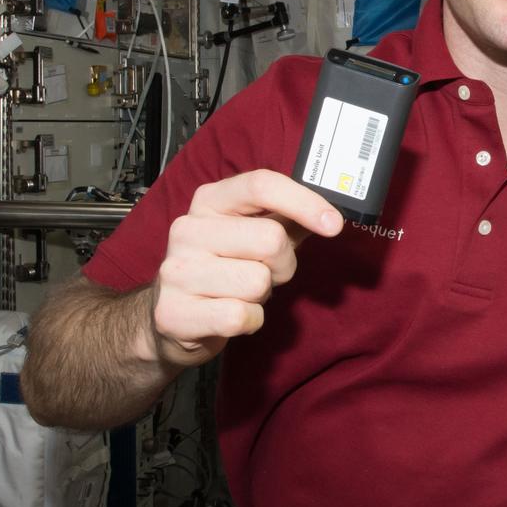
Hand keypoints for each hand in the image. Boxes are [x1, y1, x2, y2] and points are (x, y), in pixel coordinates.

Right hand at [145, 169, 341, 368]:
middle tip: (263, 273)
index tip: (333, 224)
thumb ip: (288, 219)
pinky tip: (228, 316)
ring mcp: (176, 271)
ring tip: (239, 293)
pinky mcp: (173, 313)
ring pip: (257, 281)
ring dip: (261, 295)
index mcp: (209, 201)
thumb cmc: (224, 270)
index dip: (304, 202)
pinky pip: (240, 316)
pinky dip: (249, 322)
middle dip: (282, 265)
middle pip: (270, 238)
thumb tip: (331, 213)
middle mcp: (187, 229)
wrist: (173, 319)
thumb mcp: (253, 235)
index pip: (261, 184)